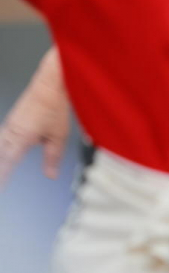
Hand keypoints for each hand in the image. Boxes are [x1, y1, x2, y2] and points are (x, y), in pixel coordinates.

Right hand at [0, 49, 70, 186]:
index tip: (0, 188)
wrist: (50, 83)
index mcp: (22, 137)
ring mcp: (10, 125)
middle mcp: (12, 131)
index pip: (8, 162)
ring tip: (0, 172)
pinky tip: (2, 150)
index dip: (2, 177)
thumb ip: (53, 157)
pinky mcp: (12, 120)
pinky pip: (0, 137)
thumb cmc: (54, 105)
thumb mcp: (59, 136)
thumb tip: (51, 174)